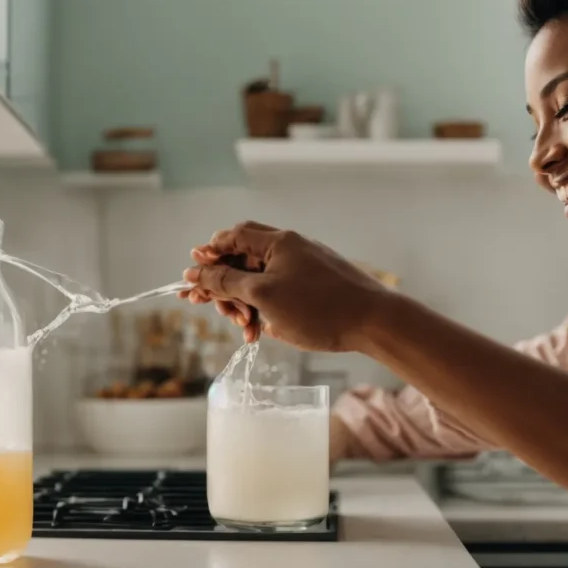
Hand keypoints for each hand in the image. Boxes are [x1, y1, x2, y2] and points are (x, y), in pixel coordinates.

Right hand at [180, 221, 393, 351]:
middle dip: (226, 286)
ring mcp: (306, 267)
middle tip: (220, 312)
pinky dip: (268, 309)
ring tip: (248, 330)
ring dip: (246, 304)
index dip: (209, 254)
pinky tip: (267, 331)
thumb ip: (226, 281)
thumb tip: (195, 270)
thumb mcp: (263, 296)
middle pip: (244, 259)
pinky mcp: (317, 286)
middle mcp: (292, 249)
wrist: (374, 323)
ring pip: (262, 280)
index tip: (194, 279)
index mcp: (278, 242)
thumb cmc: (319, 307)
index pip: (232, 236)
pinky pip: (281, 292)